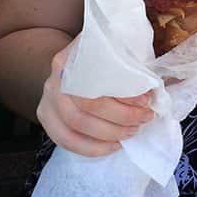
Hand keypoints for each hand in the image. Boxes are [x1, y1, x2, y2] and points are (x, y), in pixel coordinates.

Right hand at [36, 41, 154, 155]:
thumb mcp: (117, 48)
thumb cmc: (103, 54)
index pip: (99, 79)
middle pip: (87, 105)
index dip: (125, 94)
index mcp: (75, 54)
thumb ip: (129, 64)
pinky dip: (90, 148)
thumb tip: (150, 88)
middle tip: (144, 118)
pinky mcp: (45, 115)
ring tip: (132, 131)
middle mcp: (56, 76)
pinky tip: (112, 146)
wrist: (75, 58)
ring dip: (108, 135)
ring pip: (74, 126)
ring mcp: (47, 97)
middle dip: (121, 117)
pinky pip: (64, 139)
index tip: (147, 99)